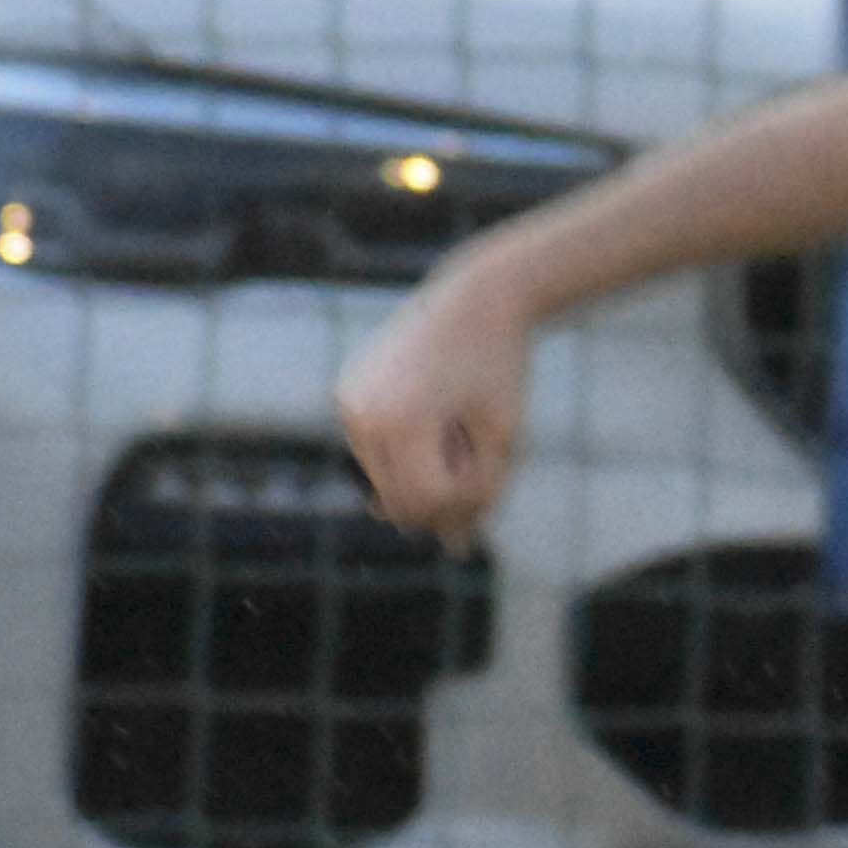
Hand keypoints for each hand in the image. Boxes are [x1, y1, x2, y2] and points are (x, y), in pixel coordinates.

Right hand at [336, 275, 536, 542]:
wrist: (477, 298)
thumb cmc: (499, 368)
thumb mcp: (502, 438)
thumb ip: (480, 497)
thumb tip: (452, 548)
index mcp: (400, 423)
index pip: (424, 504)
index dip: (462, 504)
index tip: (490, 471)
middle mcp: (362, 415)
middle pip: (398, 501)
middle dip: (440, 495)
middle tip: (474, 453)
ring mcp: (348, 404)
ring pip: (384, 481)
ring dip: (422, 474)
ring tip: (453, 428)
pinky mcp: (346, 393)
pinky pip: (375, 451)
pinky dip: (406, 450)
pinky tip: (432, 413)